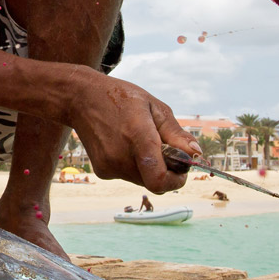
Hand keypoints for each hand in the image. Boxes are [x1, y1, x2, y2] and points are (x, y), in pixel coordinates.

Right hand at [69, 75, 195, 193]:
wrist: (81, 99)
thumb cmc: (122, 98)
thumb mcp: (154, 107)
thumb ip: (176, 134)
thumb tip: (196, 154)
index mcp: (137, 136)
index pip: (158, 180)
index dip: (176, 181)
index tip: (182, 170)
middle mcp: (121, 156)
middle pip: (155, 181)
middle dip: (166, 170)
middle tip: (163, 147)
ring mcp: (109, 166)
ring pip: (143, 180)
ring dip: (150, 167)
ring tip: (140, 140)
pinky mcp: (102, 171)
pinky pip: (128, 176)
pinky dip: (135, 165)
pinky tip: (124, 144)